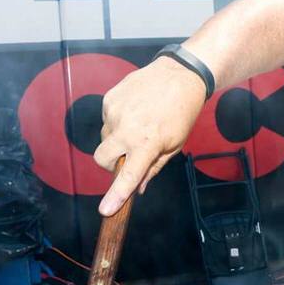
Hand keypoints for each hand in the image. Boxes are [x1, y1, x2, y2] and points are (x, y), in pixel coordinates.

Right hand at [94, 57, 208, 214]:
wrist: (180, 75)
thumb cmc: (181, 112)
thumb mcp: (174, 145)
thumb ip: (153, 168)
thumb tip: (138, 189)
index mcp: (147, 142)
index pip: (128, 175)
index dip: (116, 195)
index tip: (105, 210)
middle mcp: (127, 127)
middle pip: (102, 159)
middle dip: (111, 163)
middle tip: (129, 156)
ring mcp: (115, 111)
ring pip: (104, 138)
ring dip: (117, 139)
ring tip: (139, 125)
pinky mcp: (109, 98)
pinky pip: (105, 120)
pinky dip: (117, 122)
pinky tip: (135, 111)